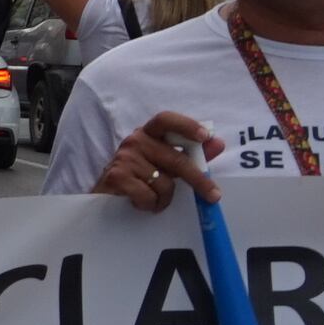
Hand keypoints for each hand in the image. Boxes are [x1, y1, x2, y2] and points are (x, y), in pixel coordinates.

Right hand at [96, 113, 220, 210]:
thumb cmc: (138, 178)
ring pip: (164, 183)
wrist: (104, 198)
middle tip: (213, 195)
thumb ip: (190, 154)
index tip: (204, 137)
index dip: (186, 126)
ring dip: (164, 198)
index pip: (166, 120)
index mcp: (148, 133)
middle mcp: (135, 140)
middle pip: (175, 159)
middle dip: (198, 179)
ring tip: (154, 200)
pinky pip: (148, 195)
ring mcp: (124, 157)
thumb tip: (218, 143)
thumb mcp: (165, 164)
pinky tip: (141, 203)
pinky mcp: (117, 177)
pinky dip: (150, 205)